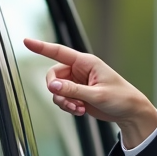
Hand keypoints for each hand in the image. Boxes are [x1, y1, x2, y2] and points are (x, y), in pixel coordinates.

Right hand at [22, 38, 156, 147]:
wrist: (130, 113)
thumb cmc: (121, 98)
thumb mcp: (96, 95)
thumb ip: (73, 90)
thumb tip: (51, 86)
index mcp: (86, 62)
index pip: (59, 52)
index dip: (41, 47)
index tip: (26, 42)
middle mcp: (79, 70)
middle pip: (53, 75)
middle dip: (56, 90)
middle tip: (68, 102)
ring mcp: (77, 83)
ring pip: (56, 90)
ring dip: (63, 101)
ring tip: (79, 109)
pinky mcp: (78, 94)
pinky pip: (63, 98)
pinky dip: (68, 106)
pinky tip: (81, 111)